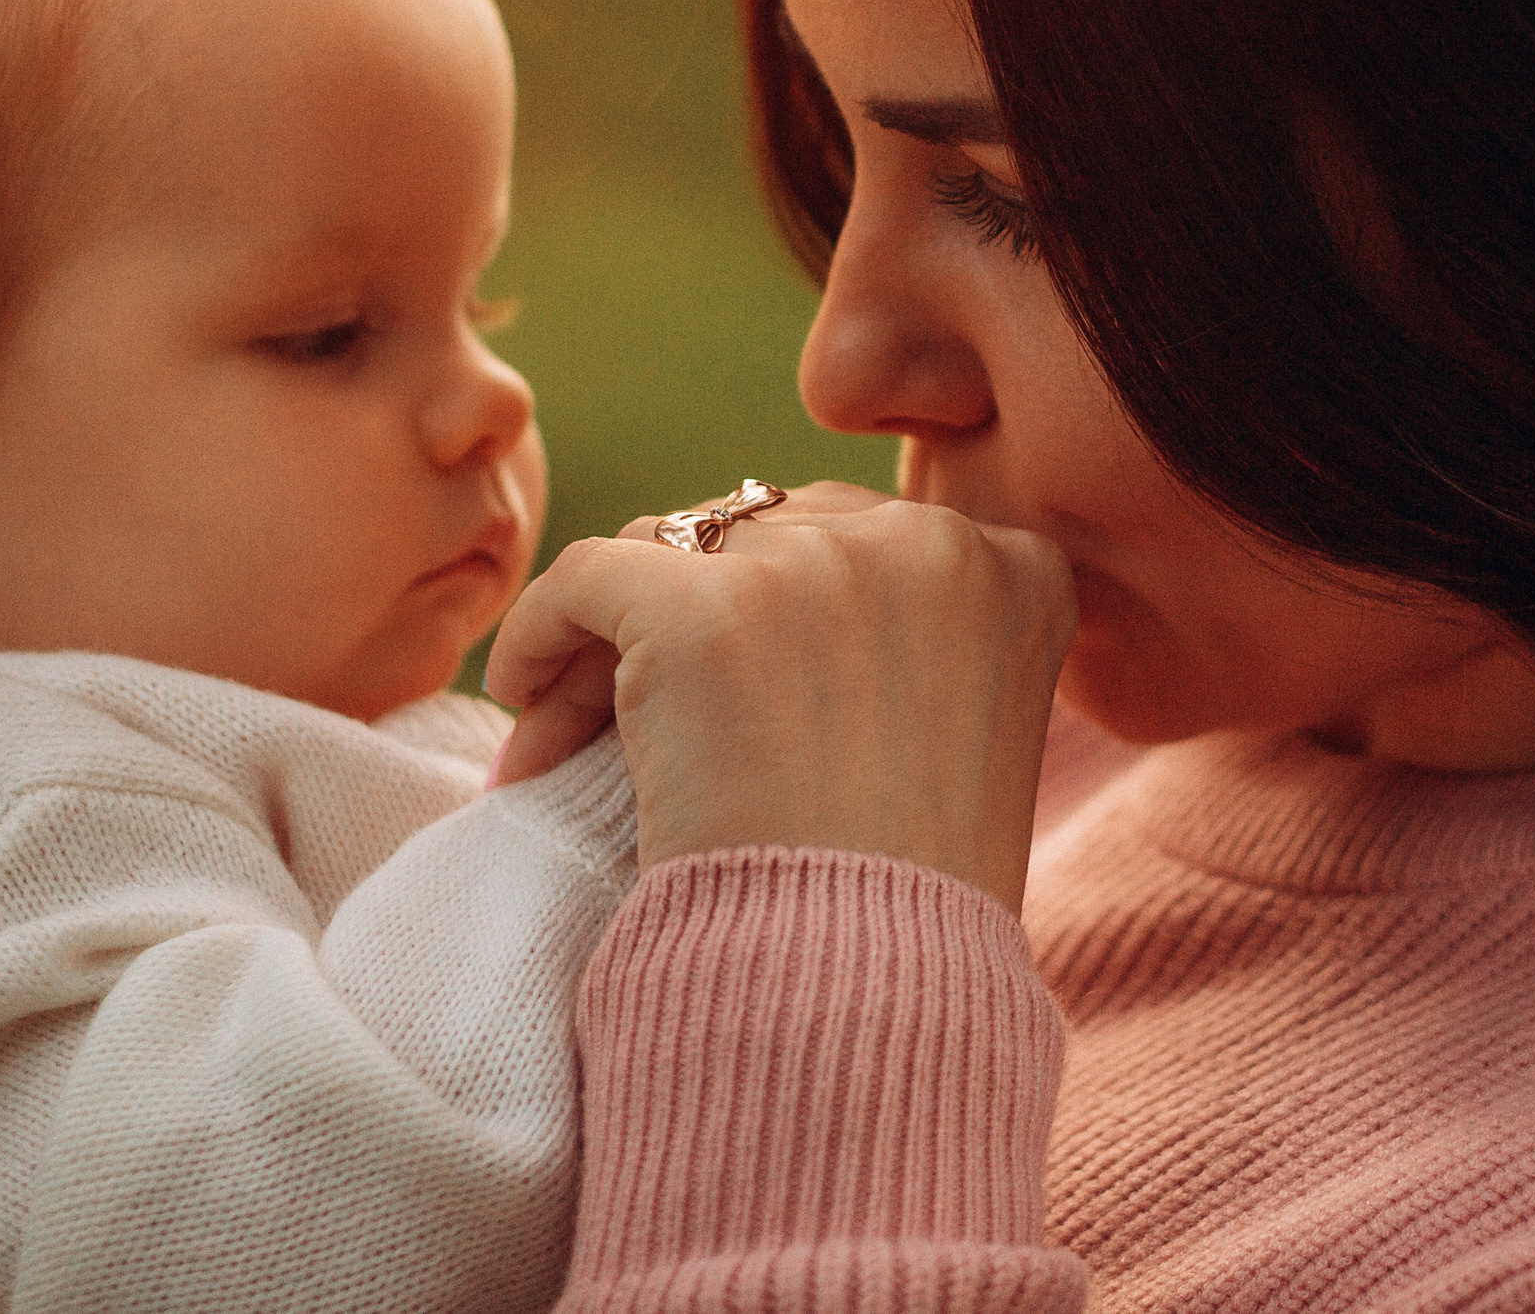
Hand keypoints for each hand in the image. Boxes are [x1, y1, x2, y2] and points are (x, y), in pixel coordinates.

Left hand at [484, 483, 1075, 913]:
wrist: (869, 997)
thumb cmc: (913, 910)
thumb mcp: (965, 740)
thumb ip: (912, 647)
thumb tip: (778, 603)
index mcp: (1013, 572)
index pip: (863, 542)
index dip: (783, 610)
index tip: (742, 695)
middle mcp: (925, 542)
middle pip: (763, 537)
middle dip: (696, 619)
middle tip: (630, 727)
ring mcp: (814, 568)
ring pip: (670, 553)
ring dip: (615, 643)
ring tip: (565, 743)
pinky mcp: (702, 609)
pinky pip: (587, 576)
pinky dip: (540, 631)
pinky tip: (521, 698)